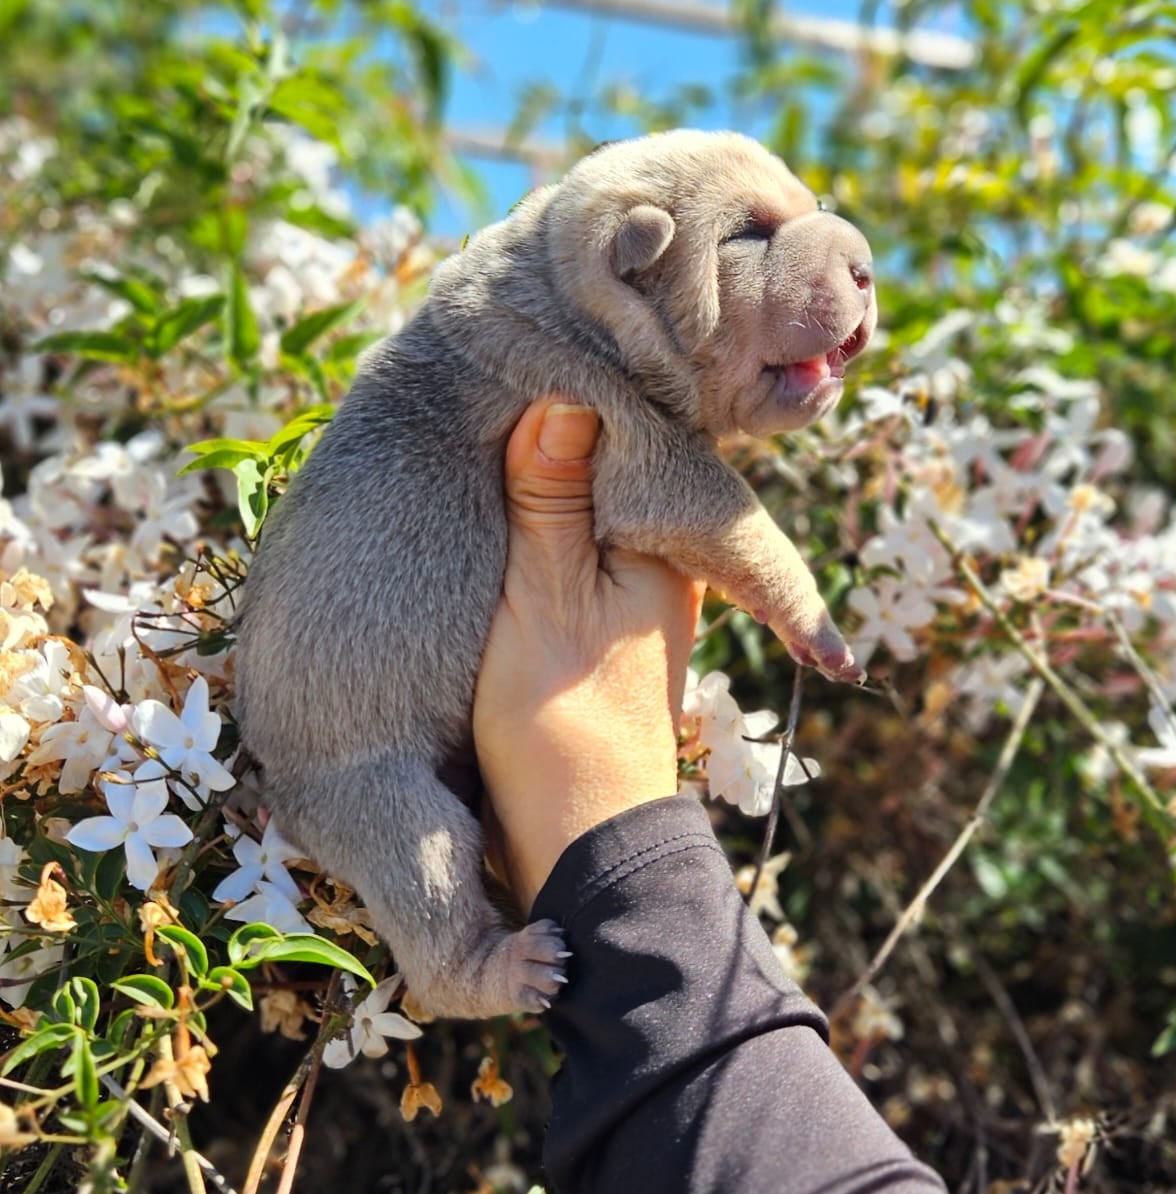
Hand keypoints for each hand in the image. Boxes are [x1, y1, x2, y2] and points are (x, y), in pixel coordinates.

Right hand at [473, 399, 704, 912]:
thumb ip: (548, 501)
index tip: (522, 357)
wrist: (578, 836)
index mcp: (666, 543)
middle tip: (496, 380)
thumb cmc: (559, 718)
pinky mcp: (605, 623)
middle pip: (614, 470)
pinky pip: (578, 547)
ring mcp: (638, 594)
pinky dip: (544, 523)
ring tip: (491, 426)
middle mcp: (665, 562)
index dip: (578, 394)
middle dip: (561, 430)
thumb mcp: (540, 596)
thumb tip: (565, 398)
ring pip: (593, 508)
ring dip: (550, 477)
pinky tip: (502, 505)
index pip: (633, 437)